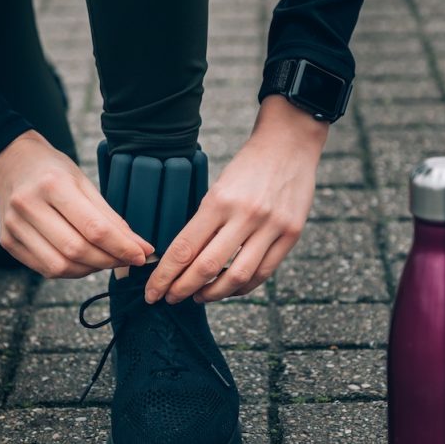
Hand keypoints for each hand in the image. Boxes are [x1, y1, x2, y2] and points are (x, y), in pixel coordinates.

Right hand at [0, 129, 154, 277]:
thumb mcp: (84, 183)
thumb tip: (140, 248)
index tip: (142, 255)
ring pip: (59, 266)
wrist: (12, 163)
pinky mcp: (7, 241)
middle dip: (109, 261)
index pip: (94, 228)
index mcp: (52, 184)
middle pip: (76, 250)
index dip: (122, 247)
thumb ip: (110, 218)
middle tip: (127, 260)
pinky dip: (70, 271)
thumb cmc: (53, 171)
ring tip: (105, 260)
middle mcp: (28, 206)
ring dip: (90, 270)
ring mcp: (14, 226)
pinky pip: (44, 269)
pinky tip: (82, 261)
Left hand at [144, 95, 328, 303]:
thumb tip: (183, 258)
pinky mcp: (292, 234)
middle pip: (207, 267)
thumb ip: (205, 221)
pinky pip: (264, 273)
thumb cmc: (248, 166)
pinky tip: (229, 287)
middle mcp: (245, 215)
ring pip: (237, 277)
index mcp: (219, 200)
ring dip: (213, 293)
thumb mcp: (219, 186)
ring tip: (199, 295)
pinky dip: (243, 286)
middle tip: (170, 298)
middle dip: (182, 289)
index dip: (165, 275)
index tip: (152, 291)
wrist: (289, 145)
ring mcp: (271, 227)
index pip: (184, 248)